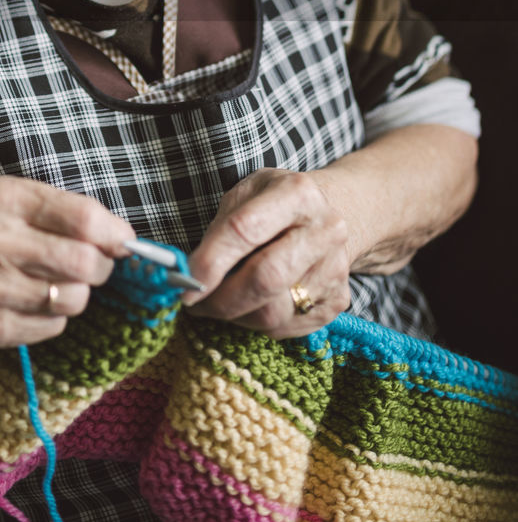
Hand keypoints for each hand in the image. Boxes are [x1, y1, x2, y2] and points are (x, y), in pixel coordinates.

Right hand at [0, 176, 133, 351]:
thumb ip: (56, 209)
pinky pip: (51, 328)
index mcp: (3, 200)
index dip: (115, 232)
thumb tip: (118, 236)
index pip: (82, 218)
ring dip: (77, 293)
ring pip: (73, 300)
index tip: (123, 239)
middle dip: (101, 266)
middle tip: (92, 263)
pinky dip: (54, 317)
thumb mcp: (2, 196)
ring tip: (55, 281)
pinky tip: (31, 300)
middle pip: (84, 264)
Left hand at [184, 169, 350, 337]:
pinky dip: (255, 321)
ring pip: (272, 312)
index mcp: (297, 194)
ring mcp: (335, 268)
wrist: (326, 215)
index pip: (245, 231)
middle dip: (220, 298)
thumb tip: (186, 273)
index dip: (210, 261)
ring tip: (219, 299)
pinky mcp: (337, 301)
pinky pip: (284, 328)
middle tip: (193, 301)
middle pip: (265, 278)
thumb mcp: (243, 197)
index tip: (184, 281)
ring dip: (234, 314)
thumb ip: (217, 231)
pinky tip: (248, 303)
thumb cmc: (272, 205)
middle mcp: (325, 230)